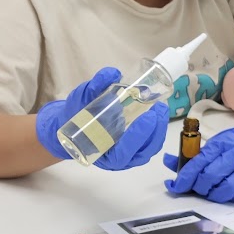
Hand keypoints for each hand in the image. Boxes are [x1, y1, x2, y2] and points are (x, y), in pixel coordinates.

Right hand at [36, 67, 166, 169]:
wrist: (73, 120)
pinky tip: (158, 112)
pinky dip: (156, 129)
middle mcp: (116, 159)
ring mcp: (127, 155)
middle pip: (141, 152)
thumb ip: (94, 87)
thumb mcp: (80, 98)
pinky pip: (149, 143)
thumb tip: (113, 74)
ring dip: (158, 130)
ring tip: (160, 108)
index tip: (147, 117)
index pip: (122, 153)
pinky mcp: (134, 147)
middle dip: (153, 132)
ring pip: (148, 148)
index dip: (136, 138)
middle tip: (158, 109)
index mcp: (99, 153)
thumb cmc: (76, 113)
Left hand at [163, 108, 233, 203]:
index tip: (176, 185)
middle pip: (209, 178)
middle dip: (198, 187)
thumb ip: (194, 155)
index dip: (184, 178)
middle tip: (196, 189)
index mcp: (223, 144)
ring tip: (210, 192)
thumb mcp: (219, 143)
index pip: (198, 163)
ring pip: (225, 190)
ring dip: (213, 195)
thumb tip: (169, 161)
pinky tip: (226, 193)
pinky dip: (229, 198)